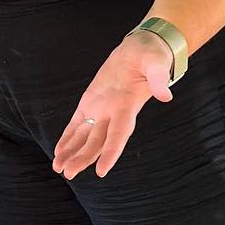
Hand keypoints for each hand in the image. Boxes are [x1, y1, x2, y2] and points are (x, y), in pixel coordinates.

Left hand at [52, 30, 174, 179]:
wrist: (141, 50)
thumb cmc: (151, 56)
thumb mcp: (156, 62)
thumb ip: (159, 78)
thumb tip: (165, 95)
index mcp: (128, 106)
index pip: (119, 134)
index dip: (110, 153)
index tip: (101, 171)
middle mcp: (114, 113)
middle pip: (97, 141)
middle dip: (83, 158)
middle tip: (69, 174)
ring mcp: (101, 109)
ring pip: (85, 136)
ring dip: (72, 152)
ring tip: (59, 168)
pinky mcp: (90, 102)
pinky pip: (77, 123)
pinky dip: (68, 137)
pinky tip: (60, 151)